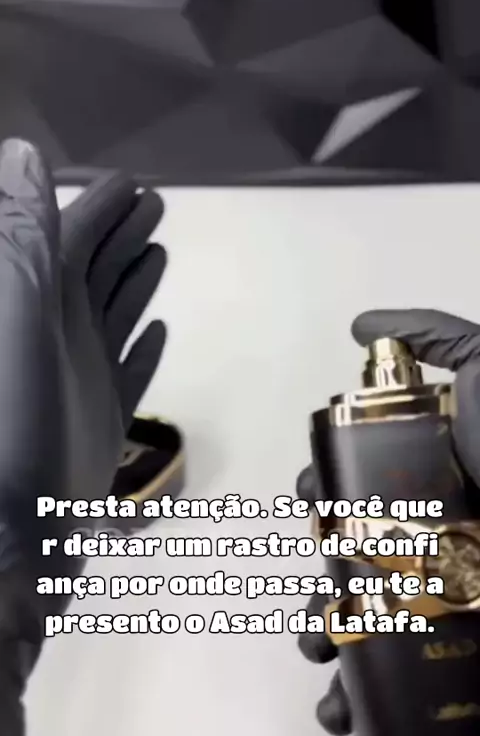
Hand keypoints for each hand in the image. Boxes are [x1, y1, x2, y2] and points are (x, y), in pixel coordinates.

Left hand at [0, 138, 165, 638]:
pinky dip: (142, 348)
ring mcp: (81, 375)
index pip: (71, 238)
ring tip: (158, 253)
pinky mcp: (101, 416)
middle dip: (122, 234)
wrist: (11, 528)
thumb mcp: (14, 317)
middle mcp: (58, 332)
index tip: (134, 182)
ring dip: (135, 280)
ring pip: (114, 314)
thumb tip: (24, 156)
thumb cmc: (9, 419)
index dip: (100, 207)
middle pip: (95, 269)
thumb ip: (18, 241)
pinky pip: (128, 371)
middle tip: (157, 203)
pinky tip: (159, 332)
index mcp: (36, 302)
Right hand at [296, 307, 479, 733]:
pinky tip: (344, 708)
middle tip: (320, 601)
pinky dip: (356, 697)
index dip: (322, 493)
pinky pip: (394, 672)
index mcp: (425, 480)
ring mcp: (444, 591)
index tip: (313, 501)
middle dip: (318, 582)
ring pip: (362, 619)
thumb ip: (433, 339)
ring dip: (326, 638)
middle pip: (349, 559)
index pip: (354, 486)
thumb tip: (361, 325)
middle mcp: (430, 536)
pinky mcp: (455, 638)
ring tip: (323, 651)